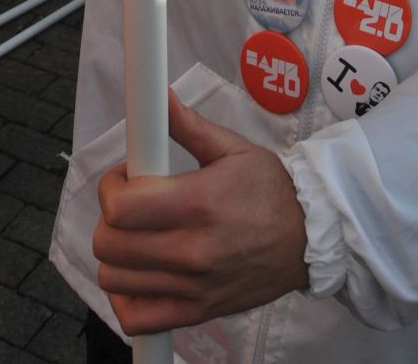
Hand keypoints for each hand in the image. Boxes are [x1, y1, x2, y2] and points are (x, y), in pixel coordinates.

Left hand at [94, 89, 308, 336]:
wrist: (308, 239)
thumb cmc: (270, 189)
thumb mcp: (233, 148)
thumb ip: (189, 125)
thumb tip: (158, 97)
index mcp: (198, 203)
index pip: (121, 207)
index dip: (111, 186)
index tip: (125, 176)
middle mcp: (191, 250)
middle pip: (109, 244)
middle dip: (109, 216)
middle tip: (130, 203)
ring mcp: (192, 286)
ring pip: (114, 280)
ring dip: (115, 254)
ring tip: (137, 235)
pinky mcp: (196, 312)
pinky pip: (136, 319)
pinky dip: (125, 299)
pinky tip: (138, 275)